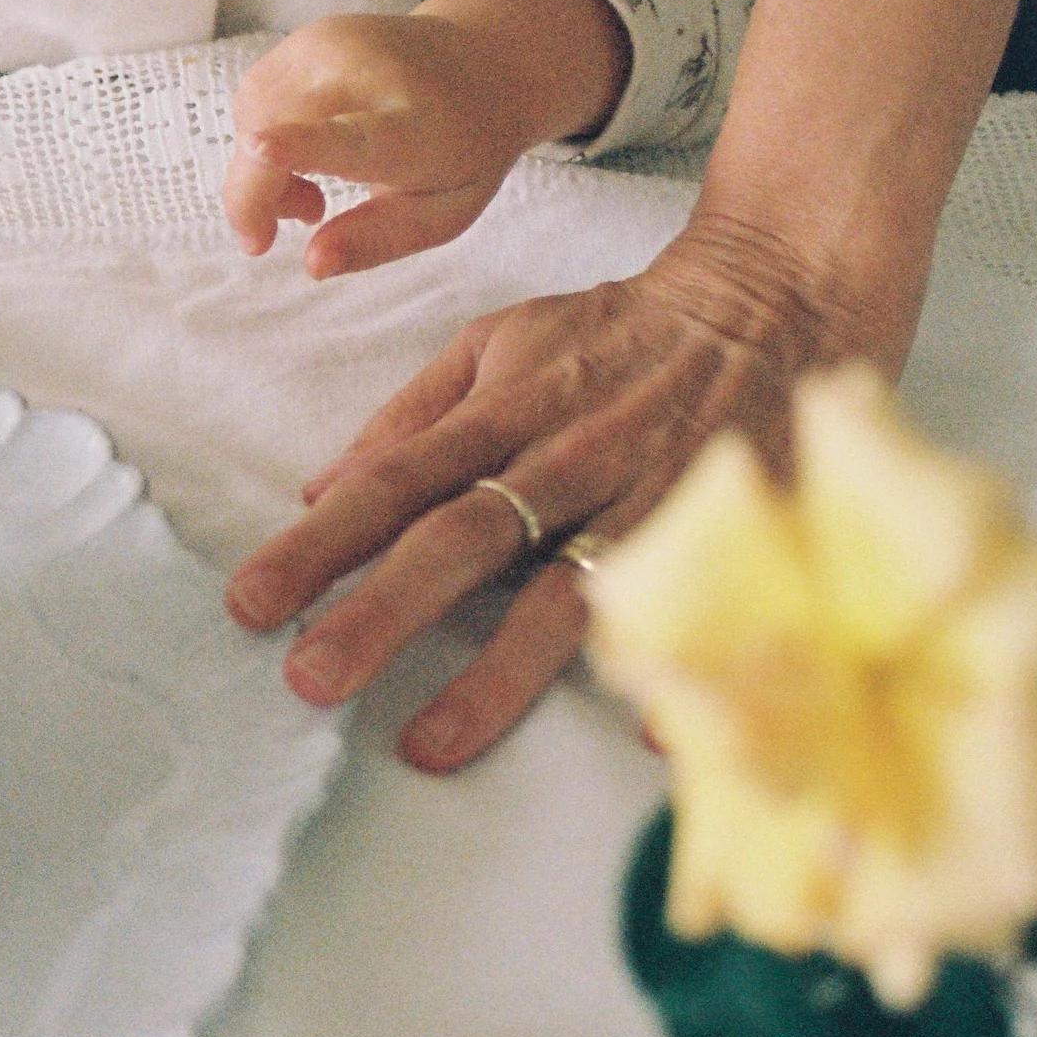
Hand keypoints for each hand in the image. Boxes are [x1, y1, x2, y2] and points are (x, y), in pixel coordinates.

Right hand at [221, 0, 628, 276]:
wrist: (482, 62)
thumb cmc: (463, 150)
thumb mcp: (444, 212)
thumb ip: (378, 240)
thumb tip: (311, 266)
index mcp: (414, 127)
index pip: (351, 137)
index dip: (300, 146)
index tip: (260, 149)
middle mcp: (367, 72)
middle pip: (273, 131)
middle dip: (254, 194)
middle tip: (306, 216)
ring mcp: (330, 44)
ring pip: (252, 119)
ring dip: (261, 170)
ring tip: (313, 190)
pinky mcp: (304, 37)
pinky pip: (254, 101)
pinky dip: (264, 138)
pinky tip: (304, 151)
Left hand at [223, 215, 892, 772]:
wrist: (783, 292)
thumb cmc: (627, 332)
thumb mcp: (504, 342)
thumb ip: (413, 416)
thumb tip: (321, 488)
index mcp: (508, 410)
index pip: (394, 482)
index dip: (320, 544)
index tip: (252, 603)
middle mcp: (569, 456)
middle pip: (463, 539)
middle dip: (381, 612)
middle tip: (309, 679)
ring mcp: (651, 498)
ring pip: (567, 592)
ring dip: (496, 675)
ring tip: (429, 744)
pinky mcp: (732, 527)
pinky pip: (700, 606)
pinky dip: (674, 666)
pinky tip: (642, 731)